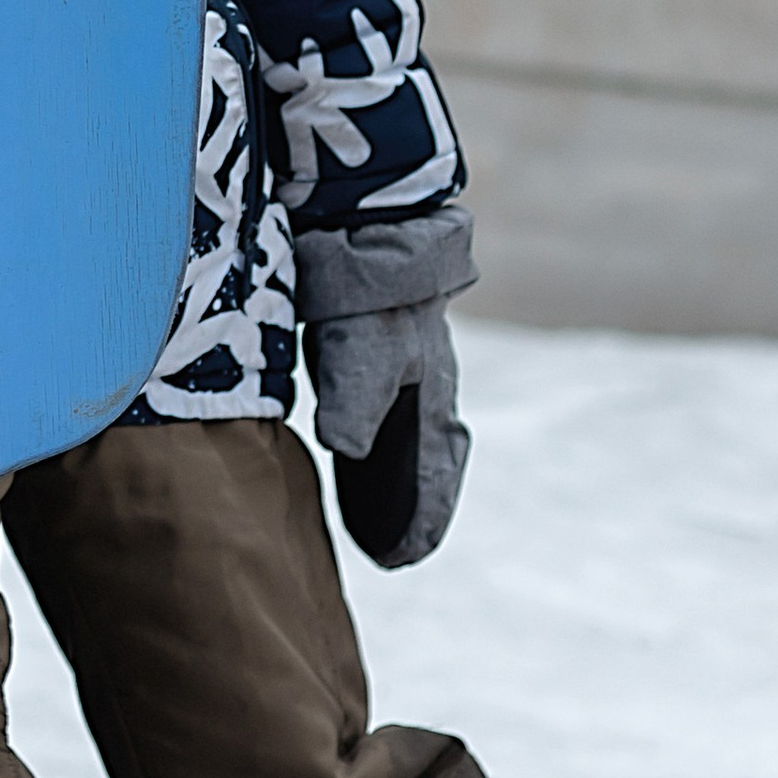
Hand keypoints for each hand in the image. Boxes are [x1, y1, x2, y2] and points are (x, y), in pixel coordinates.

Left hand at [296, 205, 475, 568]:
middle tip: (391, 549)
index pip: (434, 474)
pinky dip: (367, 440)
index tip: (402, 558)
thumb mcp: (363, 346)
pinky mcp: (371, 346)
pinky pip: (376, 410)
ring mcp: (402, 367)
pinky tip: (346, 445)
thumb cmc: (370, 288)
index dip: (420, 517)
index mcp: (431, 399)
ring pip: (400, 438)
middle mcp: (423, 389)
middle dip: (408, 504)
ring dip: (387, 478)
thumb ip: (354, 399)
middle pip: (421, 462)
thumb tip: (344, 447)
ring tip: (368, 515)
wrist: (368, 220)